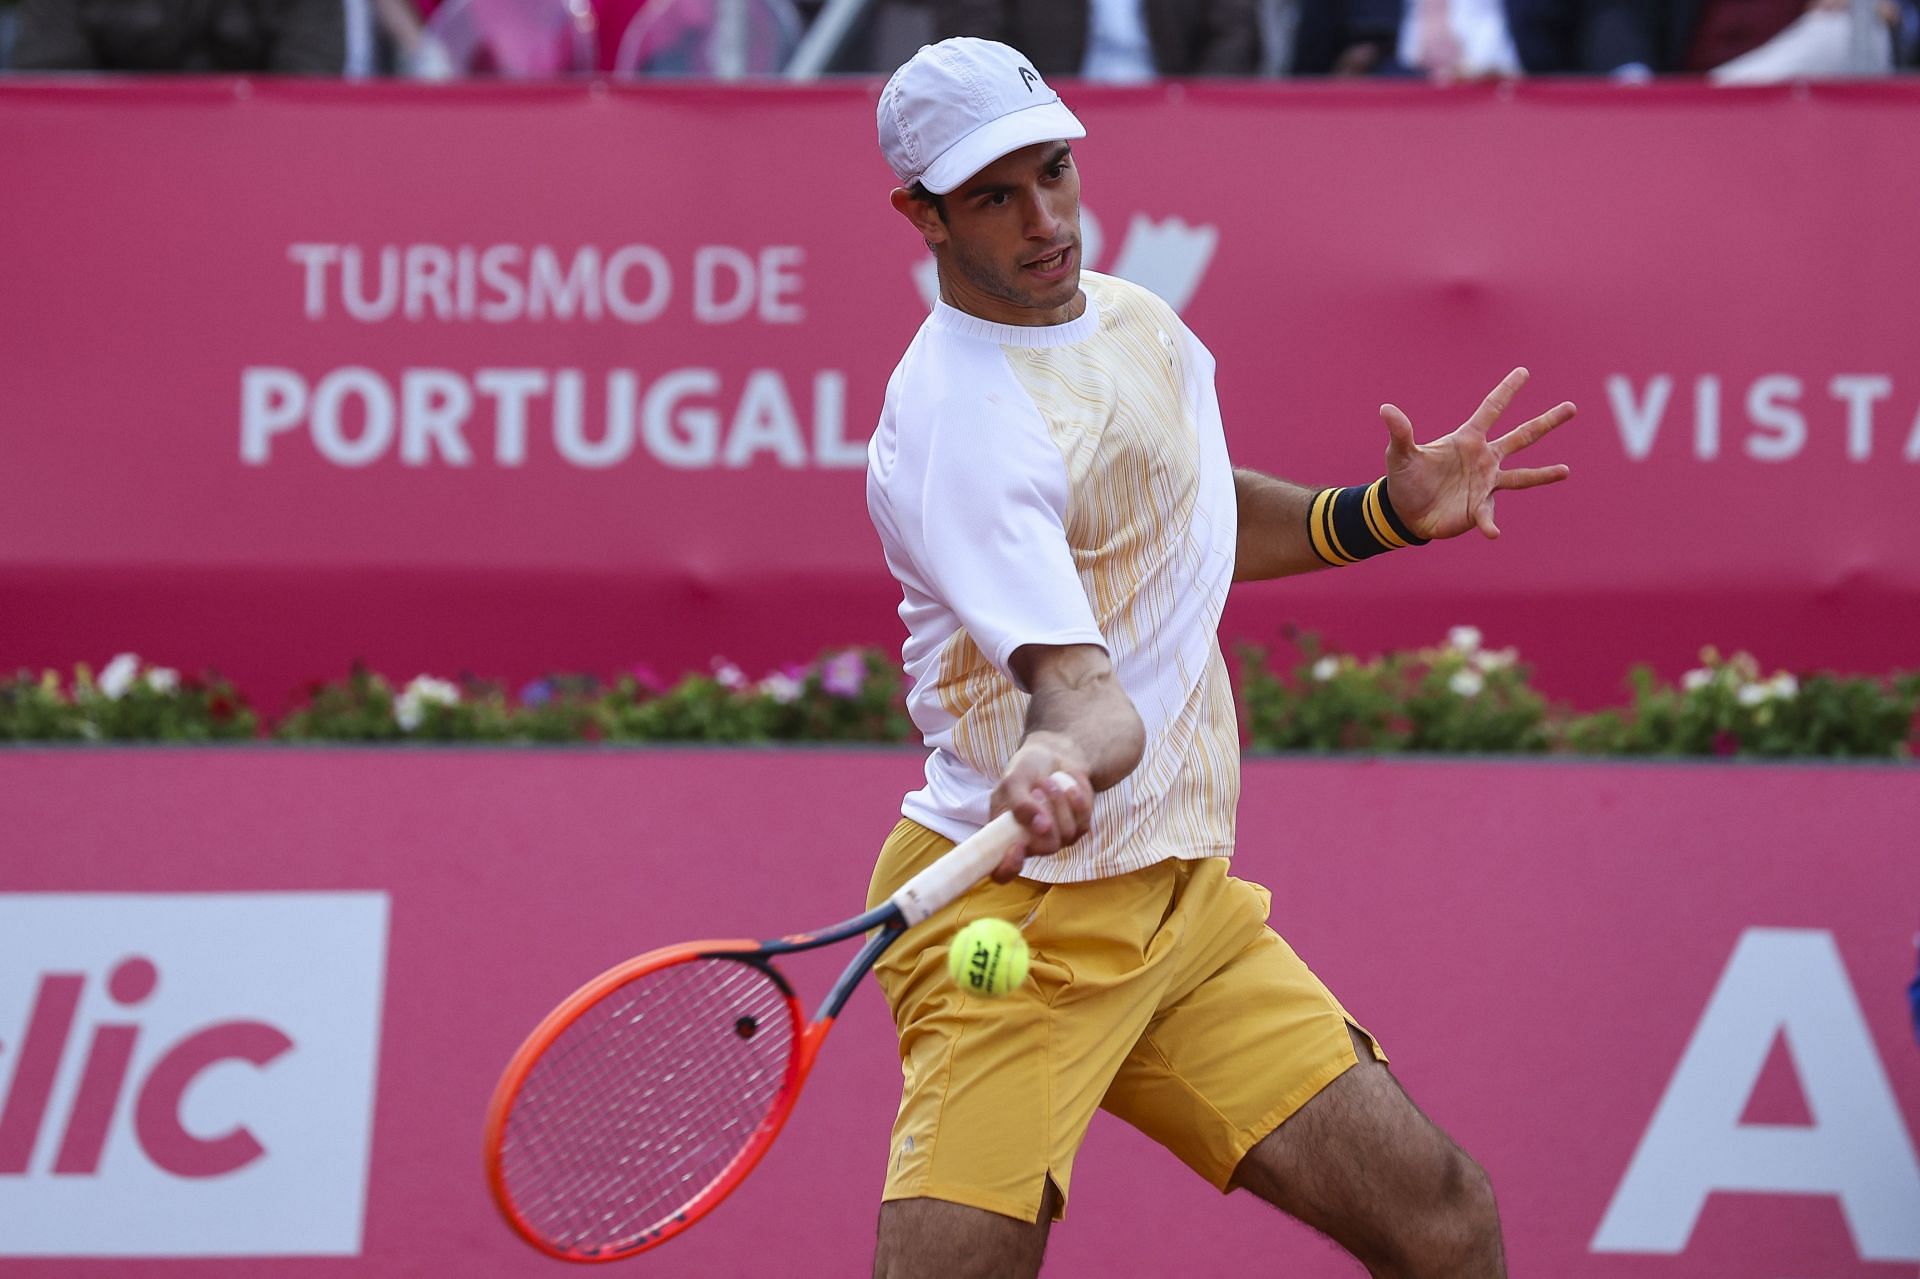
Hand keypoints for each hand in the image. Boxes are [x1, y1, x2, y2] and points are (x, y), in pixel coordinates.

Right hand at [987, 732, 1093, 882]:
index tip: (1017, 847)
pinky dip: (1077, 799)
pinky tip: (1067, 785)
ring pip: (1067, 834)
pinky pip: (1083, 822)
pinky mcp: (1077, 828)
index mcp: (1003, 838)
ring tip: (1049, 781)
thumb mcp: (1013, 780)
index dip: (1008, 868)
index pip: (1001, 871)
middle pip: (1045, 848)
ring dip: (1059, 801)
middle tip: (1037, 789)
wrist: (1053, 757)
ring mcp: (1055, 838)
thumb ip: (1020, 804)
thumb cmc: (1025, 770)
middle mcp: (1029, 844)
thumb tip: (1040, 827)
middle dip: (1046, 814)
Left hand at [1380, 367, 1573, 541]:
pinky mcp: (1479, 508)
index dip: (1506, 391)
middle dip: (1546, 422)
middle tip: (1572, 407)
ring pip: (1522, 476)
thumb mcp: (1400, 454)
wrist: (1404, 511)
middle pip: (1521, 437)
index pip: (1491, 409)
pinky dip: (1490, 524)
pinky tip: (1493, 533)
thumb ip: (1400, 432)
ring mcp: (1486, 484)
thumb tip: (1386, 408)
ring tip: (1566, 471)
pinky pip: (1488, 516)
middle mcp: (1484, 458)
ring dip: (1543, 475)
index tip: (1524, 371)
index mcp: (1467, 439)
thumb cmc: (1405, 478)